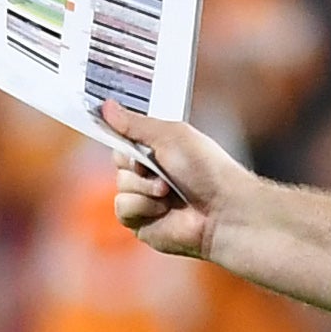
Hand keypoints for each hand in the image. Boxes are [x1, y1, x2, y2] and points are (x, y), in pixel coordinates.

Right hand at [105, 102, 248, 261]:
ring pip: (120, 185)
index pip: (124, 140)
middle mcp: (152, 176)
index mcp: (160, 153)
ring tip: (168, 190)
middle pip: (118, 162)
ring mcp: (146, 201)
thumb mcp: (171, 135)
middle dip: (135, 163)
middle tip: (159, 167)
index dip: (122, 138)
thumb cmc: (208, 171)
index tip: (125, 137)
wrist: (224, 210)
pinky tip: (165, 209)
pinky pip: (123, 208)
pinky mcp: (143, 224)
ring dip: (143, 186)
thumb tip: (106, 107)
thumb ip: (136, 123)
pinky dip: (142, 206)